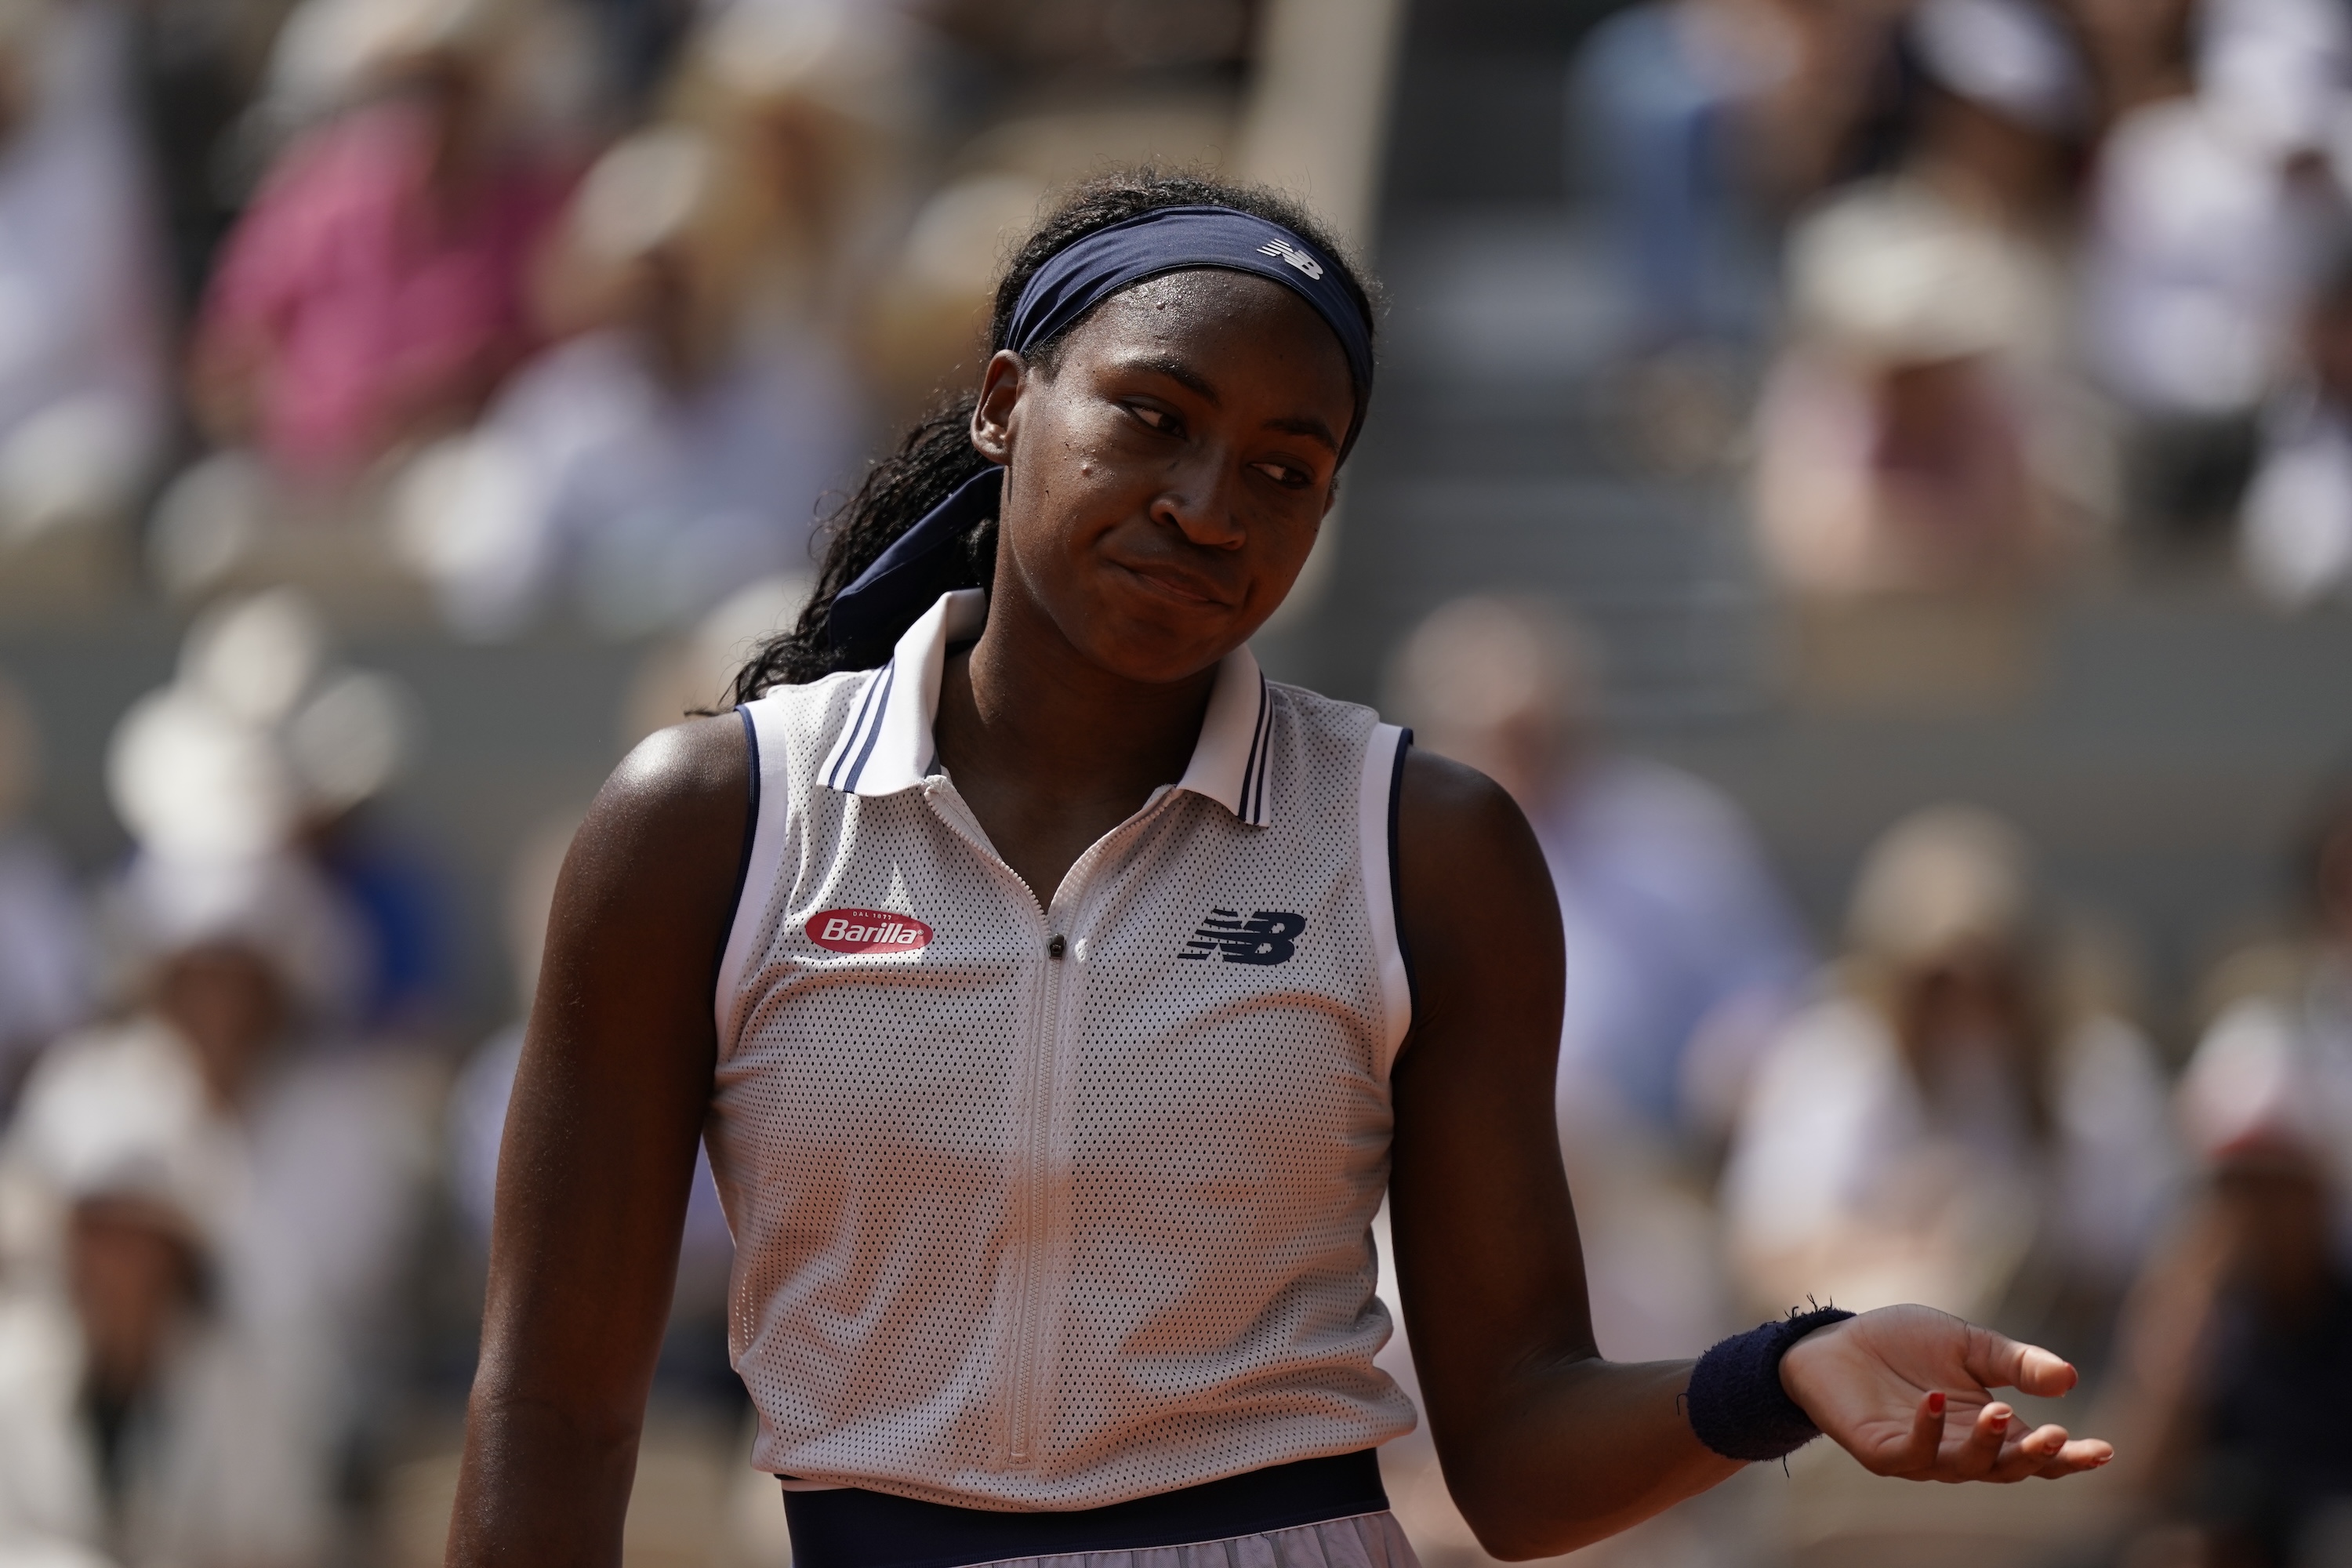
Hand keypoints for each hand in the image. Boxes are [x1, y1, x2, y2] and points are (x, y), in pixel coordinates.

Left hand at [1777, 1304, 2113, 1481]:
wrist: (1836, 1341)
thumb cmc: (1904, 1345)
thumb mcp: (1968, 1344)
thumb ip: (2016, 1363)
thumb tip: (2070, 1377)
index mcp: (1989, 1427)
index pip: (2036, 1452)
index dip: (2070, 1457)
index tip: (2105, 1450)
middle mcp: (1961, 1449)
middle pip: (2007, 1467)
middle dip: (2034, 1456)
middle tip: (2057, 1435)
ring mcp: (1922, 1455)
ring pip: (1964, 1465)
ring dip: (1986, 1443)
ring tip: (1999, 1410)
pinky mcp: (1882, 1452)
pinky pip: (1911, 1451)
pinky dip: (1927, 1431)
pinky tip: (1936, 1400)